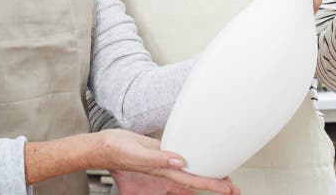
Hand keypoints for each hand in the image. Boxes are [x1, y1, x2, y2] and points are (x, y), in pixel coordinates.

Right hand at [93, 130, 238, 193]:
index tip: (227, 188)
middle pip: (194, 180)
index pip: (191, 180)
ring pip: (188, 173)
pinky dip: (190, 164)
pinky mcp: (159, 153)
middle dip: (214, 184)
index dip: (210, 184)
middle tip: (233, 188)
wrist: (102, 147)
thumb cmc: (115, 151)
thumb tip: (179, 160)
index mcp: (162, 171)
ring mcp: (162, 163)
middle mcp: (165, 170)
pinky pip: (178, 160)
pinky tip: (195, 162)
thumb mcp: (136, 154)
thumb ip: (157, 158)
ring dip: (204, 176)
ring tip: (222, 178)